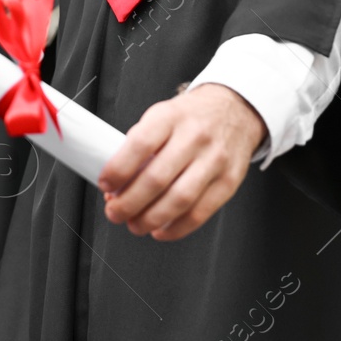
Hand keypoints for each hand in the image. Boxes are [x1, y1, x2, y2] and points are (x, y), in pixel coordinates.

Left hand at [98, 83, 264, 240]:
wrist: (234, 110)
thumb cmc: (188, 118)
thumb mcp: (160, 116)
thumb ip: (138, 146)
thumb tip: (115, 185)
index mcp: (170, 117)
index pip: (140, 144)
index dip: (119, 169)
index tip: (105, 185)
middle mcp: (194, 137)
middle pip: (157, 179)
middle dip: (129, 203)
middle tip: (114, 212)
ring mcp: (215, 160)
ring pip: (180, 200)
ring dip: (151, 219)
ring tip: (134, 225)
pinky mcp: (229, 181)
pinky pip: (201, 212)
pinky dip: (177, 228)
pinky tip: (160, 230)